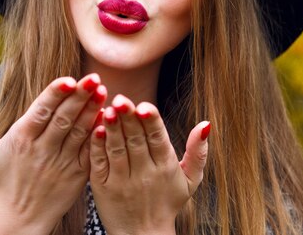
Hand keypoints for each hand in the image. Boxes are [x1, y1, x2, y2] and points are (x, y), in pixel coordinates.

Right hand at [0, 74, 105, 234]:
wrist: (16, 222)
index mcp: (20, 140)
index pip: (40, 111)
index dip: (55, 94)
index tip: (69, 80)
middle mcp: (42, 150)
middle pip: (64, 118)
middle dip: (80, 96)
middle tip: (94, 78)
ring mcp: (61, 163)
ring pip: (79, 132)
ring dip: (92, 110)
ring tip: (103, 91)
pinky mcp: (77, 174)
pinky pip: (90, 150)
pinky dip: (99, 134)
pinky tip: (107, 117)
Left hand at [89, 95, 209, 234]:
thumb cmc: (167, 203)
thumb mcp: (190, 180)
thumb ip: (198, 152)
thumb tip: (206, 124)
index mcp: (166, 167)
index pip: (158, 139)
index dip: (151, 122)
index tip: (144, 106)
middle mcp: (144, 174)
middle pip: (136, 141)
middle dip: (129, 119)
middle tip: (121, 98)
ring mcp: (122, 181)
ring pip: (117, 150)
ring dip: (112, 129)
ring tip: (107, 110)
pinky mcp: (103, 187)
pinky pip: (100, 163)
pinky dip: (97, 146)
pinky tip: (96, 130)